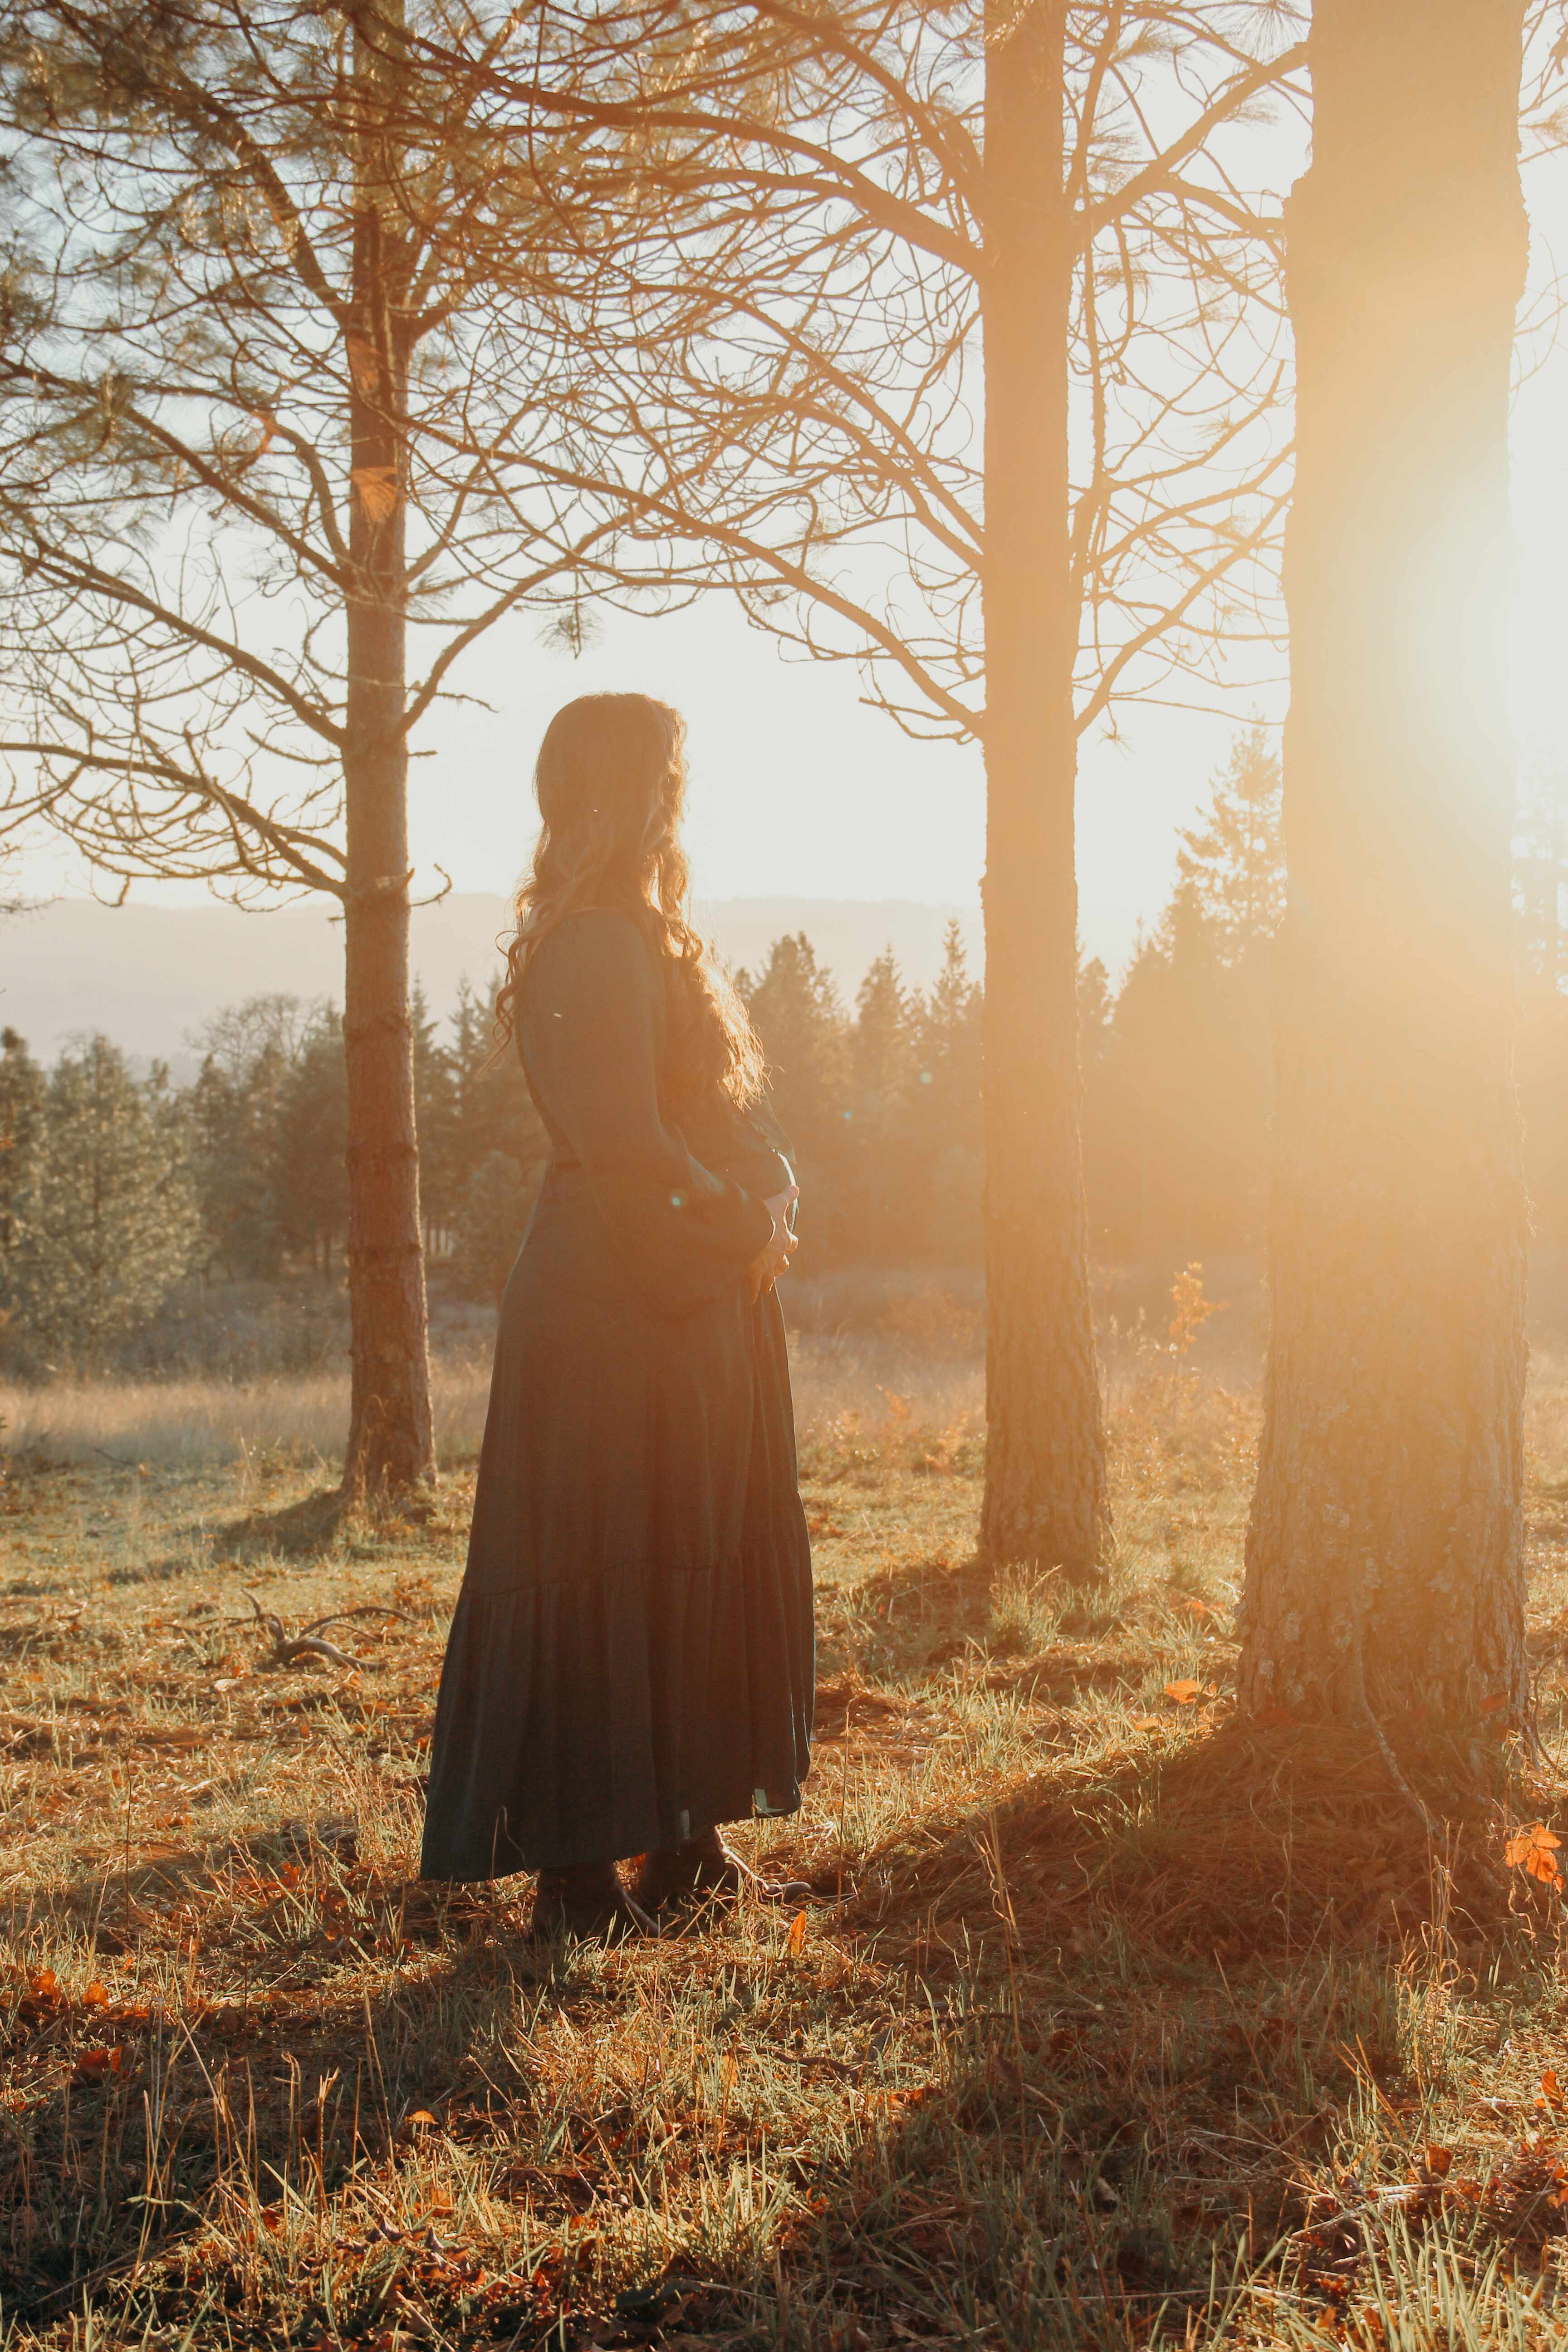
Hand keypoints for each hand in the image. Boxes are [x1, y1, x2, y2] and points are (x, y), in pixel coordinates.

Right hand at [747, 1185, 798, 1301]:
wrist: (750, 1232)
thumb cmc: (763, 1217)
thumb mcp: (776, 1204)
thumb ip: (786, 1196)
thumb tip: (796, 1186)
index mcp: (783, 1239)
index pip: (792, 1243)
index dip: (790, 1244)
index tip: (789, 1245)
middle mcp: (777, 1256)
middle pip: (784, 1264)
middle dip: (780, 1266)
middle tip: (776, 1268)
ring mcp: (766, 1267)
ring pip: (771, 1279)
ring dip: (768, 1282)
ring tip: (765, 1288)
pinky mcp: (754, 1275)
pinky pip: (754, 1288)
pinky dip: (752, 1294)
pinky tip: (750, 1300)